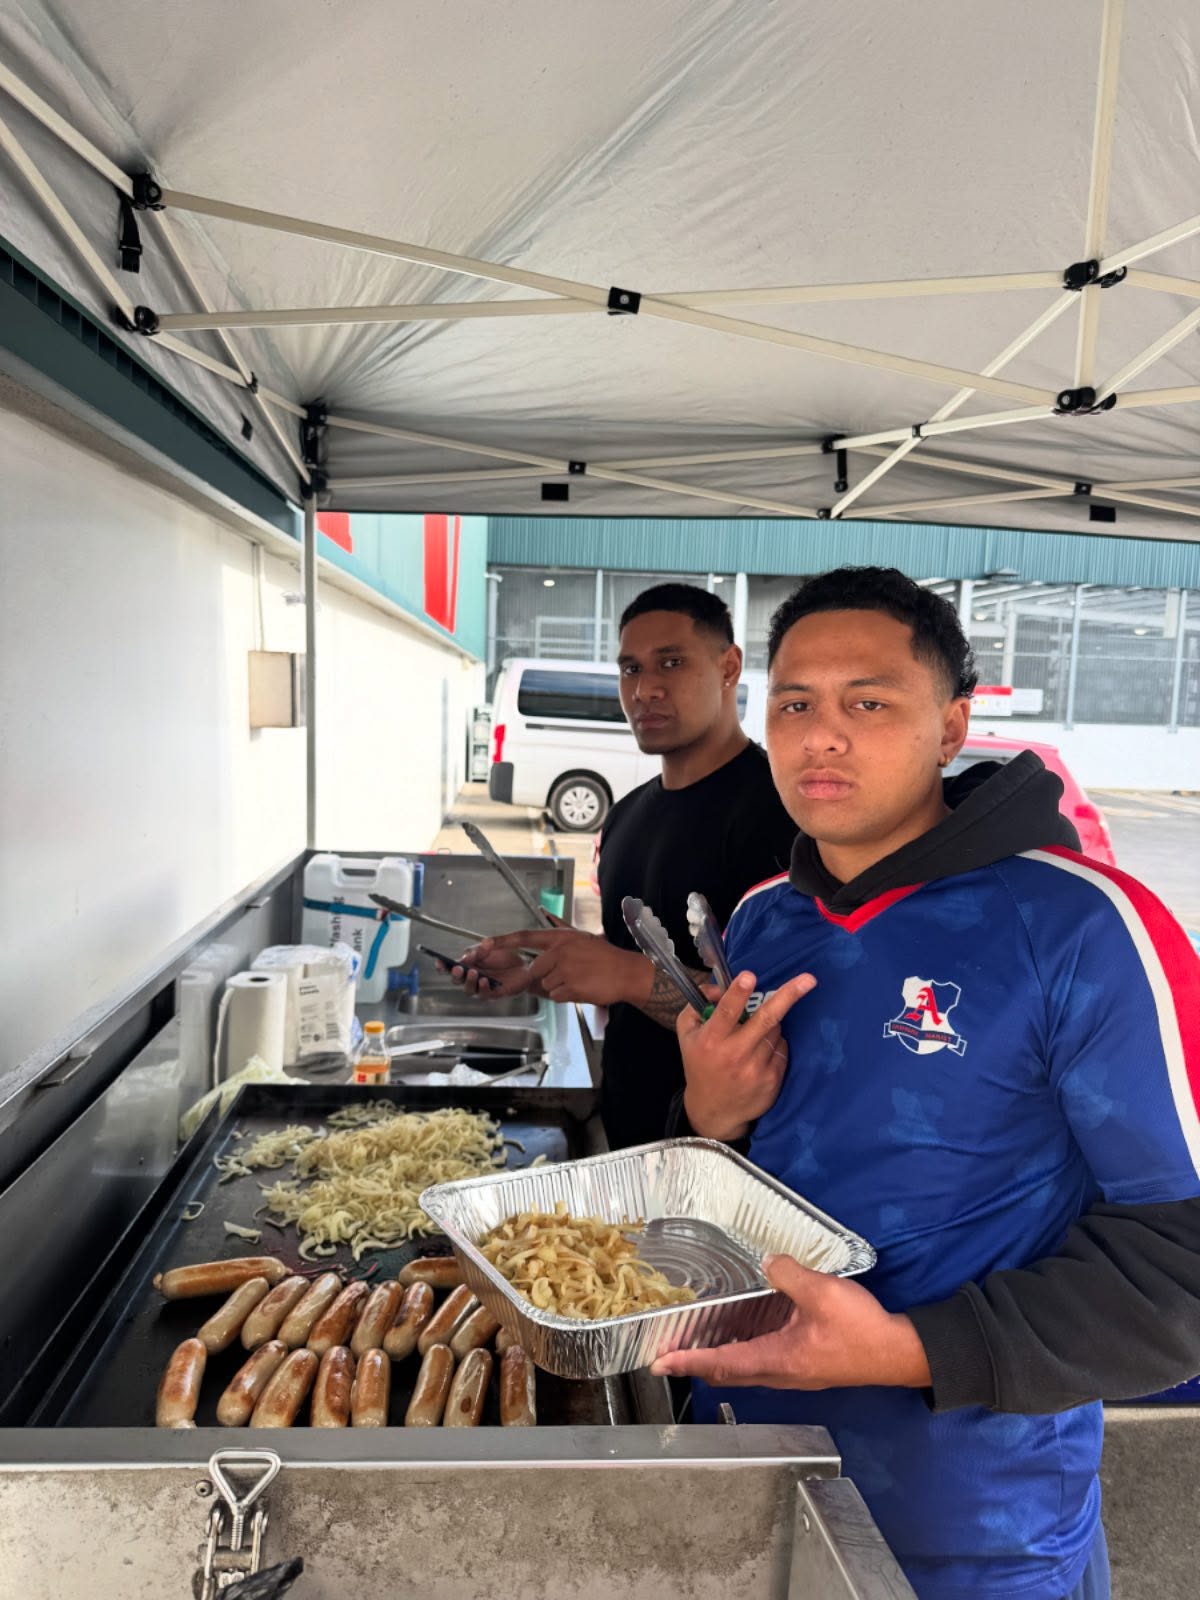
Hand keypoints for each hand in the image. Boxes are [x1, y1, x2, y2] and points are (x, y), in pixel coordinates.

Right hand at [444, 939, 535, 999]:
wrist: (526, 963)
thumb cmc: (506, 955)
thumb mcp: (491, 947)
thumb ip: (479, 950)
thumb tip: (466, 956)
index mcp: (468, 965)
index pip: (450, 967)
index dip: (442, 966)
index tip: (439, 961)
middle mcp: (473, 978)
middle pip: (457, 981)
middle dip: (455, 975)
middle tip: (458, 968)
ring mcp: (483, 987)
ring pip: (469, 990)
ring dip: (469, 982)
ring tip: (474, 972)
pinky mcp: (495, 993)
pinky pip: (486, 994)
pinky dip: (483, 988)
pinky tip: (485, 980)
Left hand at [487, 927, 651, 1006]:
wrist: (625, 973)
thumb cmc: (604, 956)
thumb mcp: (581, 936)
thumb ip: (560, 928)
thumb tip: (545, 914)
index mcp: (560, 938)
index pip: (525, 937)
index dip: (503, 941)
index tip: (485, 943)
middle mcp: (560, 952)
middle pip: (534, 969)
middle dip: (546, 976)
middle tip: (569, 973)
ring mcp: (565, 971)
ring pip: (545, 985)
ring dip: (558, 986)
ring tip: (578, 979)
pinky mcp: (570, 988)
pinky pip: (557, 996)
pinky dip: (567, 995)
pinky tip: (581, 987)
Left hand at [651, 1254, 930, 1390]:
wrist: (897, 1352)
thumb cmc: (860, 1329)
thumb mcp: (822, 1293)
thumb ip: (789, 1275)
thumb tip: (766, 1262)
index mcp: (776, 1359)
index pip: (722, 1362)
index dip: (689, 1361)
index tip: (660, 1362)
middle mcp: (780, 1371)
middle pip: (728, 1371)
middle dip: (698, 1361)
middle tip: (671, 1350)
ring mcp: (794, 1370)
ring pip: (746, 1367)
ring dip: (720, 1356)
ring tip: (697, 1339)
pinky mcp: (806, 1363)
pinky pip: (763, 1359)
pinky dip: (742, 1349)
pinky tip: (744, 1329)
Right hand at [678, 969, 815, 1141]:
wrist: (713, 1110)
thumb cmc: (700, 1063)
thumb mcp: (687, 1033)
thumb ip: (697, 1005)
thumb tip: (719, 987)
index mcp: (711, 1040)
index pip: (726, 1012)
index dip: (738, 993)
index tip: (750, 976)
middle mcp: (735, 1054)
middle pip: (766, 1019)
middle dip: (789, 995)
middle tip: (809, 979)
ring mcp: (756, 1069)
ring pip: (776, 1030)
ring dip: (770, 1025)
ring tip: (752, 1037)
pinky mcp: (772, 1080)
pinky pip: (782, 1048)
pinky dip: (775, 1044)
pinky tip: (759, 1054)